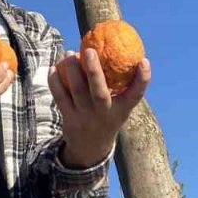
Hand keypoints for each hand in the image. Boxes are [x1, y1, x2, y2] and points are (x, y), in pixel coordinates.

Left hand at [50, 49, 150, 168]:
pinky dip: (55, 81)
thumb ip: (123, 83)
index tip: (144, 61)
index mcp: (121, 109)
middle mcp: (104, 113)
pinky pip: (60, 97)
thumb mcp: (121, 105)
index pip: (136, 94)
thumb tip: (122, 49)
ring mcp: (85, 117)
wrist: (90, 148)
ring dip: (71, 70)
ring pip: (76, 91)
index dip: (143, 79)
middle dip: (94, 71)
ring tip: (69, 52)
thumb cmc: (108, 115)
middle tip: (89, 50)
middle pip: (99, 92)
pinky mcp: (69, 118)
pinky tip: (54, 66)